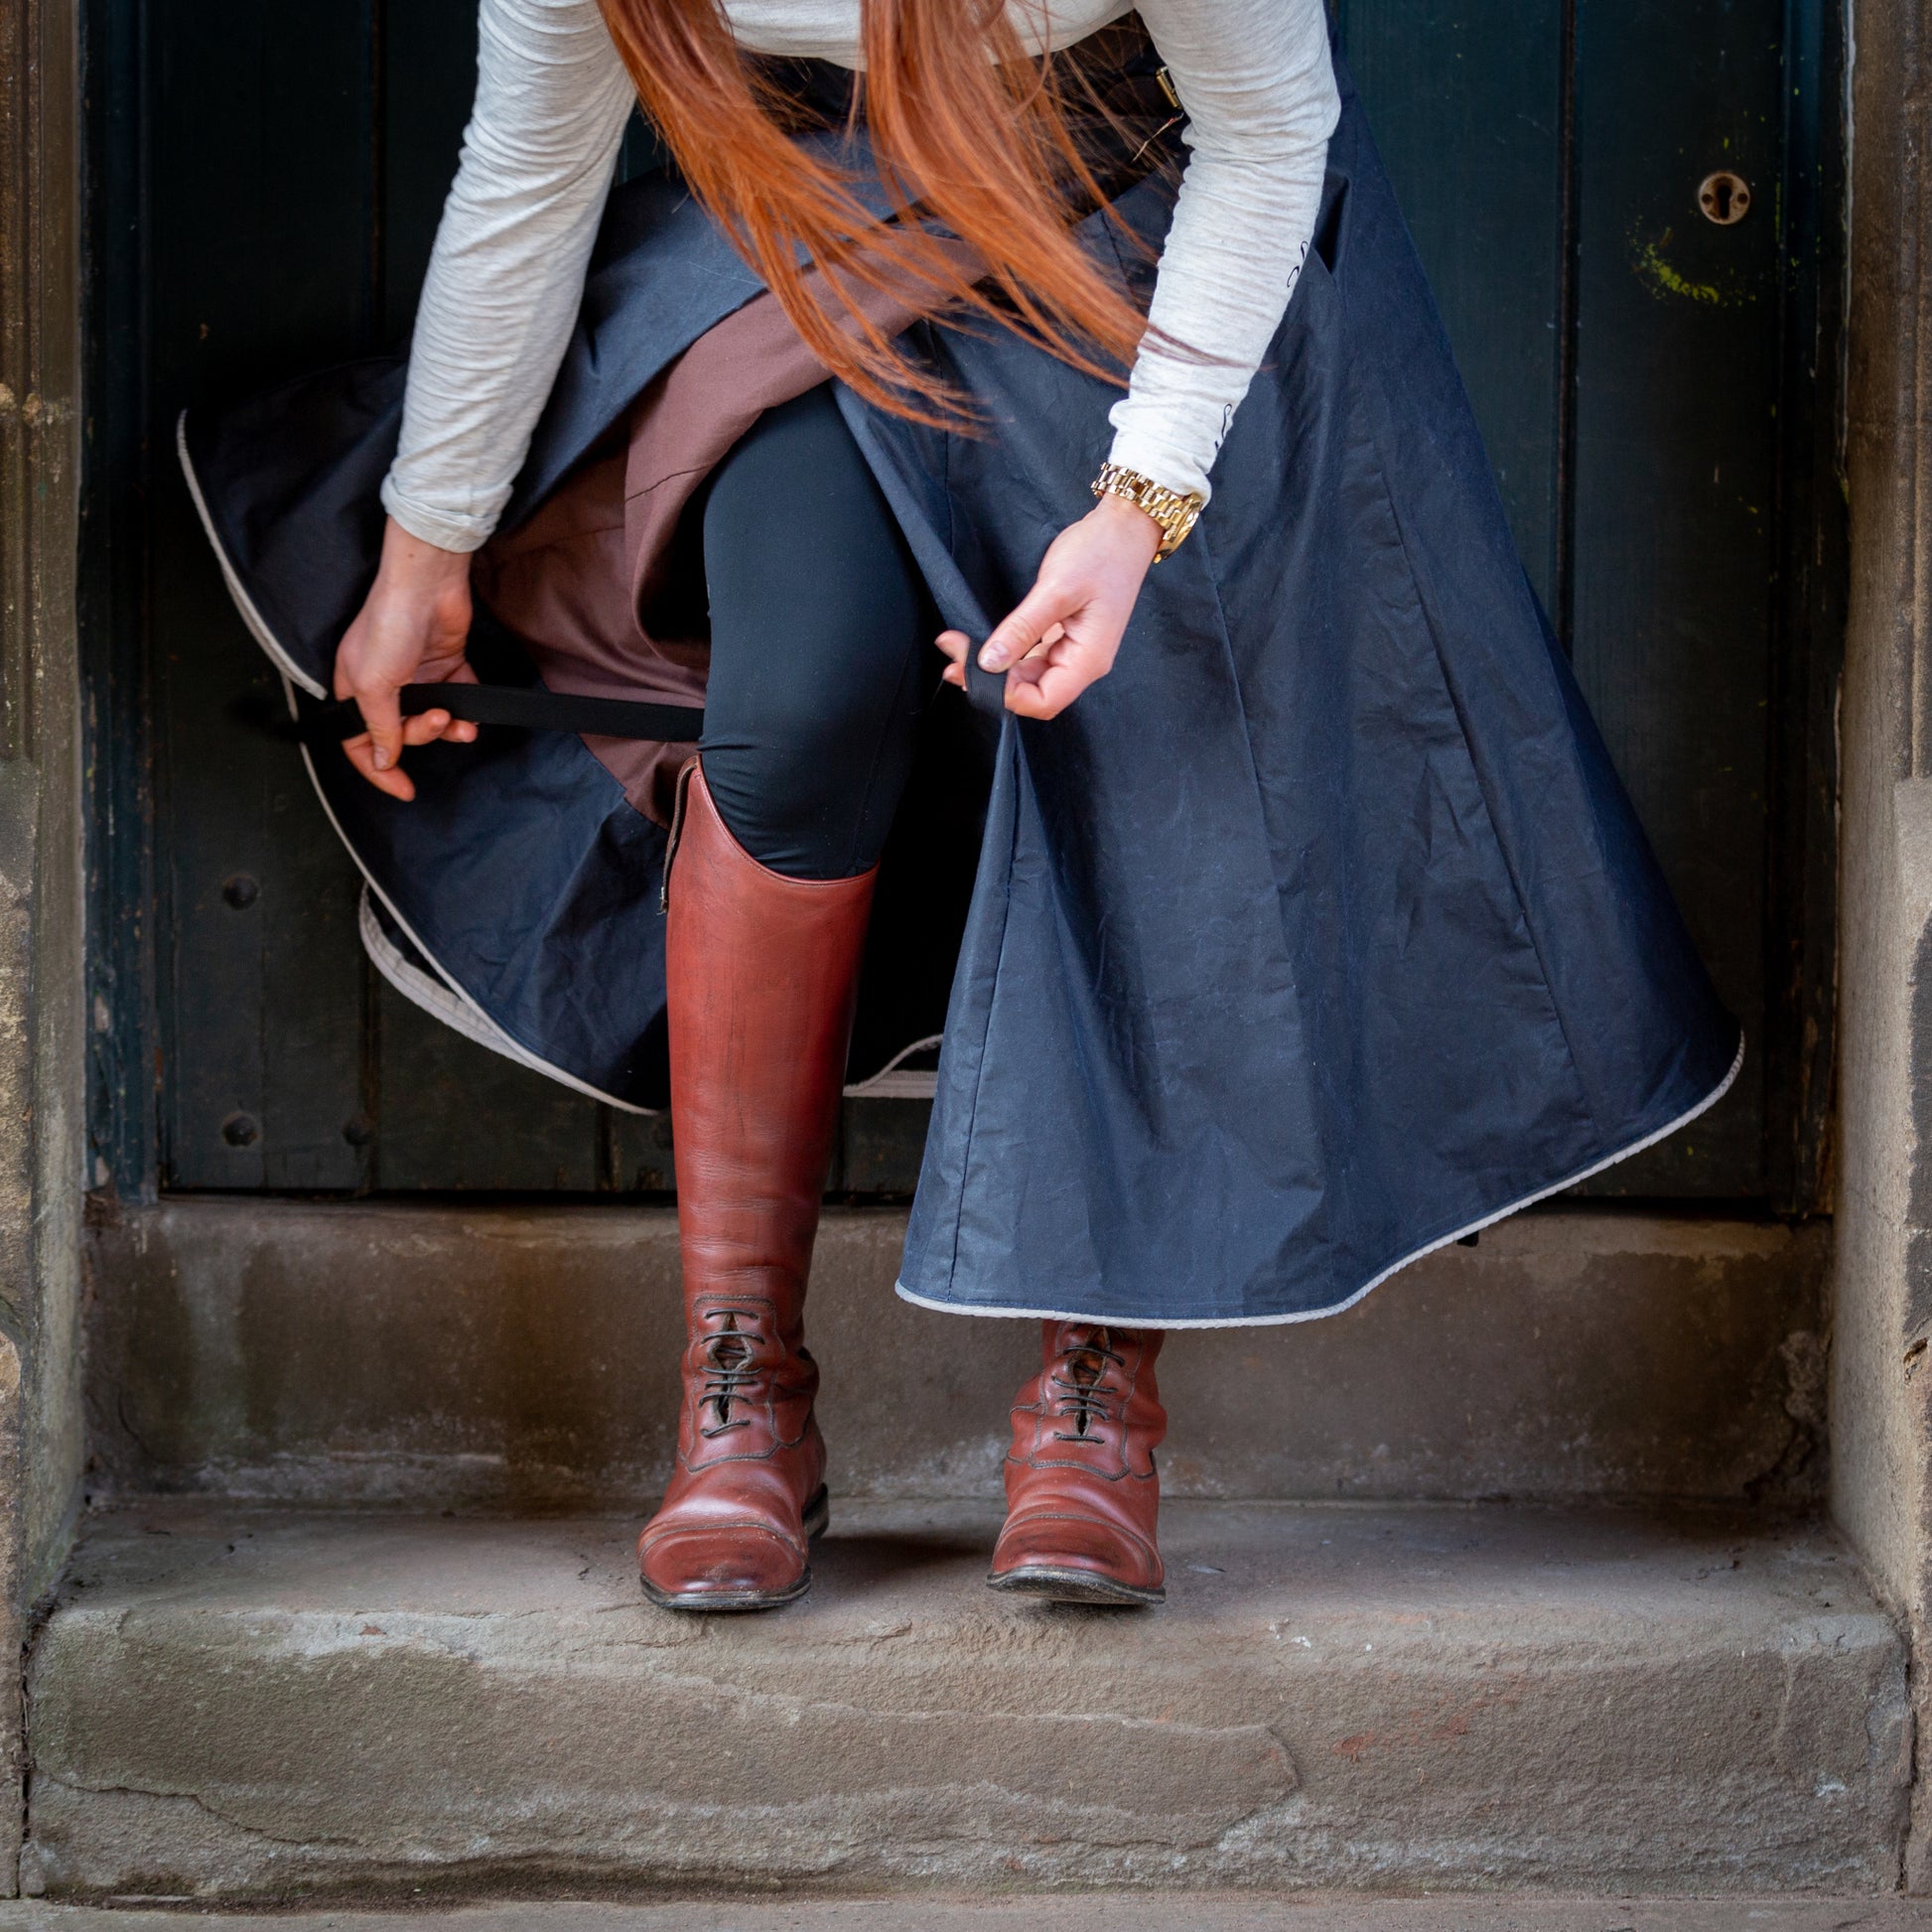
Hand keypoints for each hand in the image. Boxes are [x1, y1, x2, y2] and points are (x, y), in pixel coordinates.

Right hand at [332, 516, 481, 800]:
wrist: (427, 584)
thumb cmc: (389, 625)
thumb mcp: (373, 684)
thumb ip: (378, 726)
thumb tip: (381, 759)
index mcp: (354, 690)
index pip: (360, 742)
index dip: (379, 769)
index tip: (404, 789)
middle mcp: (384, 686)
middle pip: (401, 732)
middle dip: (422, 734)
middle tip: (436, 718)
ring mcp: (416, 676)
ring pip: (432, 719)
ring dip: (448, 727)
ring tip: (458, 720)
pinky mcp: (445, 664)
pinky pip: (458, 698)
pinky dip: (466, 709)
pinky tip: (472, 715)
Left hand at [935, 492, 1161, 719]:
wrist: (1124, 528)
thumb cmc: (1101, 553)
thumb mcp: (1056, 590)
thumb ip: (1022, 629)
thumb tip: (990, 662)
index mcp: (1088, 659)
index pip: (1045, 701)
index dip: (1009, 696)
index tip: (976, 672)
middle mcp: (1082, 662)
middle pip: (1033, 691)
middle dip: (993, 681)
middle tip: (954, 658)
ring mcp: (1074, 650)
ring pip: (1028, 676)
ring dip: (996, 669)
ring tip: (959, 651)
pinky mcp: (1064, 636)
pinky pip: (1032, 657)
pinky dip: (1007, 653)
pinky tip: (984, 645)